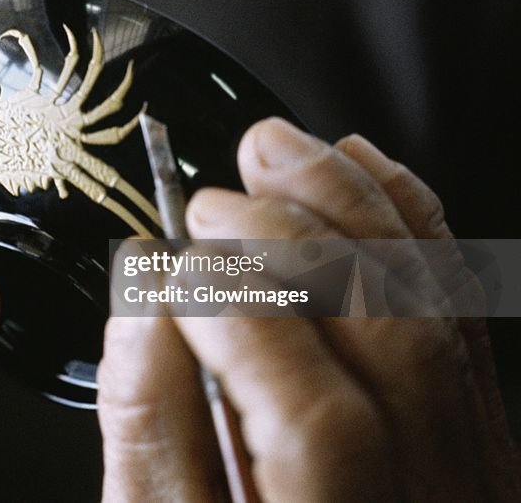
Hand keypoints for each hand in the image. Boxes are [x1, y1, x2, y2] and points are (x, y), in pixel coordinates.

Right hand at [98, 117, 520, 500]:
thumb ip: (150, 427)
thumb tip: (141, 301)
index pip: (314, 416)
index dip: (240, 318)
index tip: (172, 262)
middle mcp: (429, 496)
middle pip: (394, 343)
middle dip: (297, 243)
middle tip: (213, 203)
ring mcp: (472, 462)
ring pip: (436, 306)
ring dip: (356, 206)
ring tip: (280, 150)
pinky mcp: (476, 423)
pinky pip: (459, 304)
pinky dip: (409, 222)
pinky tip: (362, 169)